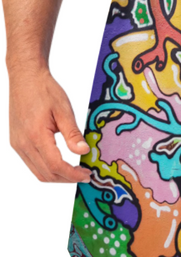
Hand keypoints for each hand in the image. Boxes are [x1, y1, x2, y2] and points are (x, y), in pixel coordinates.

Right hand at [8, 65, 91, 182]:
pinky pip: (32, 163)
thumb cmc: (45, 90)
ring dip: (57, 176)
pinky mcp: (17, 142)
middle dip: (67, 178)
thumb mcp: (64, 110)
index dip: (72, 174)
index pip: (55, 165)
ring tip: (75, 171)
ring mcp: (18, 144)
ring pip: (38, 171)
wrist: (25, 78)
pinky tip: (62, 163)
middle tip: (84, 175)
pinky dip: (47, 168)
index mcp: (35, 135)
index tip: (86, 174)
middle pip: (46, 173)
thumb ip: (73, 133)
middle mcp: (23, 143)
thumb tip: (84, 151)